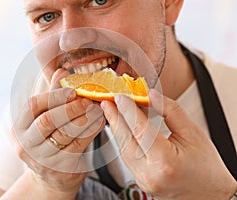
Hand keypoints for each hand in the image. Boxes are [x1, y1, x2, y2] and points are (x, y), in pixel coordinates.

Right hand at [11, 88, 105, 198]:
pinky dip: (91, 131)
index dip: (54, 96)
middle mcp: (26, 144)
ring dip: (85, 118)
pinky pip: (78, 146)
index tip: (72, 91)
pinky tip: (100, 122)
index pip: (33, 106)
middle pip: (48, 121)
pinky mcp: (59, 169)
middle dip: (70, 108)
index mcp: (20, 126)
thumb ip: (53, 95)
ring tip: (98, 109)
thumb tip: (62, 70)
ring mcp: (41, 159)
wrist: (52, 176)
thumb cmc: (50, 139)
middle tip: (88, 100)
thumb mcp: (46, 118)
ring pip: (64, 134)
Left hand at [101, 89, 236, 199]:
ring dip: (117, 129)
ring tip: (112, 112)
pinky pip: (126, 157)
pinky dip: (123, 141)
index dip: (127, 110)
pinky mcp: (140, 181)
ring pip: (122, 149)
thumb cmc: (206, 168)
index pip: (139, 130)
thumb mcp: (193, 133)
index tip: (120, 97)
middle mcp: (149, 174)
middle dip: (114, 118)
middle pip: (124, 140)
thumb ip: (171, 112)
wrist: (210, 195)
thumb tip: (152, 96)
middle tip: (108, 101)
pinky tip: (122, 129)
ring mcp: (142, 180)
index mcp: (165, 162)